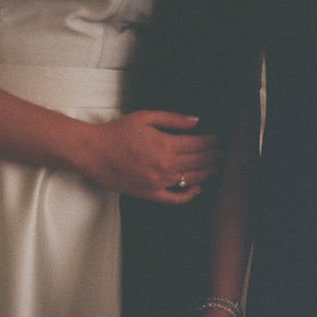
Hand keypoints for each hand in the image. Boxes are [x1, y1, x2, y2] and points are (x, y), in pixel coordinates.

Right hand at [74, 110, 220, 202]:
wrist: (94, 152)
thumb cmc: (117, 133)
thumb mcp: (146, 117)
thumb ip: (173, 119)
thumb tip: (195, 121)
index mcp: (166, 145)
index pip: (198, 144)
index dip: (212, 142)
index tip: (218, 139)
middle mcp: (165, 166)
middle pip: (199, 161)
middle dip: (213, 156)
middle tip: (222, 153)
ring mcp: (159, 182)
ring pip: (192, 179)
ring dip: (207, 173)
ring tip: (215, 167)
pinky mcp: (150, 193)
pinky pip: (175, 199)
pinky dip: (189, 195)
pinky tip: (197, 189)